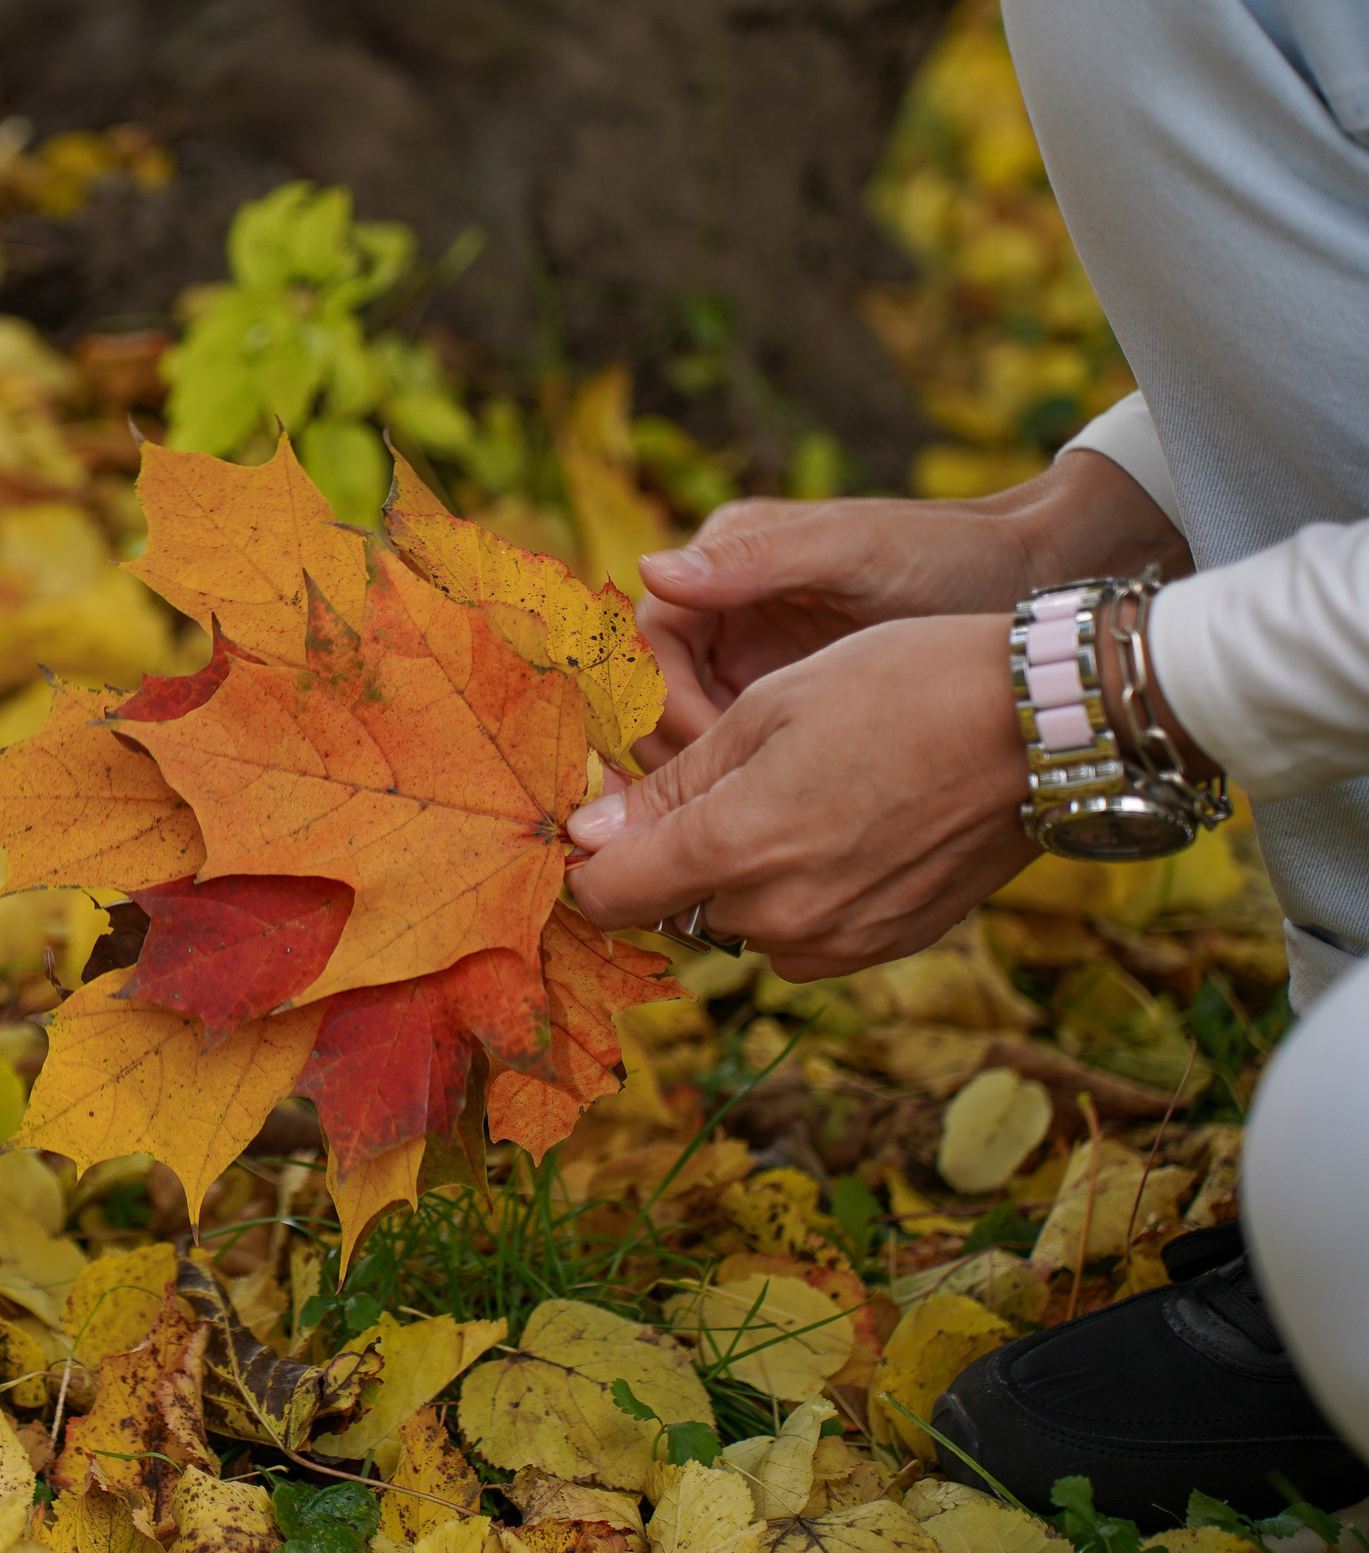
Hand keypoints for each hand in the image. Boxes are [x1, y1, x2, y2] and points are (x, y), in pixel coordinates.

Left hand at [567, 614, 1037, 979]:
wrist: (1042, 723)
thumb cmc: (899, 686)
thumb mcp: (766, 710)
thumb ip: (673, 786)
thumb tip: (588, 836)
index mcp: (736, 846)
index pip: (608, 896)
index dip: (595, 856)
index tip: (606, 816)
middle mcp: (782, 914)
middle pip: (673, 906)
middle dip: (673, 855)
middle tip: (719, 781)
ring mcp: (840, 940)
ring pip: (740, 921)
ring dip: (740, 876)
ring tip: (795, 793)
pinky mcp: (887, 945)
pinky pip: (805, 934)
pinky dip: (800, 891)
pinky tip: (840, 825)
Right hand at [634, 451, 1187, 765]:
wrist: (1027, 588)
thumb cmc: (943, 553)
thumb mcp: (849, 551)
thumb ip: (751, 560)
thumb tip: (651, 568)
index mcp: (720, 570)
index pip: (648, 642)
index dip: (663, 697)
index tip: (710, 742)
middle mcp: (723, 619)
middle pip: (658, 698)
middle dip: (682, 748)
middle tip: (728, 793)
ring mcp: (754, 667)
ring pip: (694, 738)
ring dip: (712, 777)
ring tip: (762, 807)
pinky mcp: (790, 709)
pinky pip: (743, 758)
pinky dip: (751, 789)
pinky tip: (790, 811)